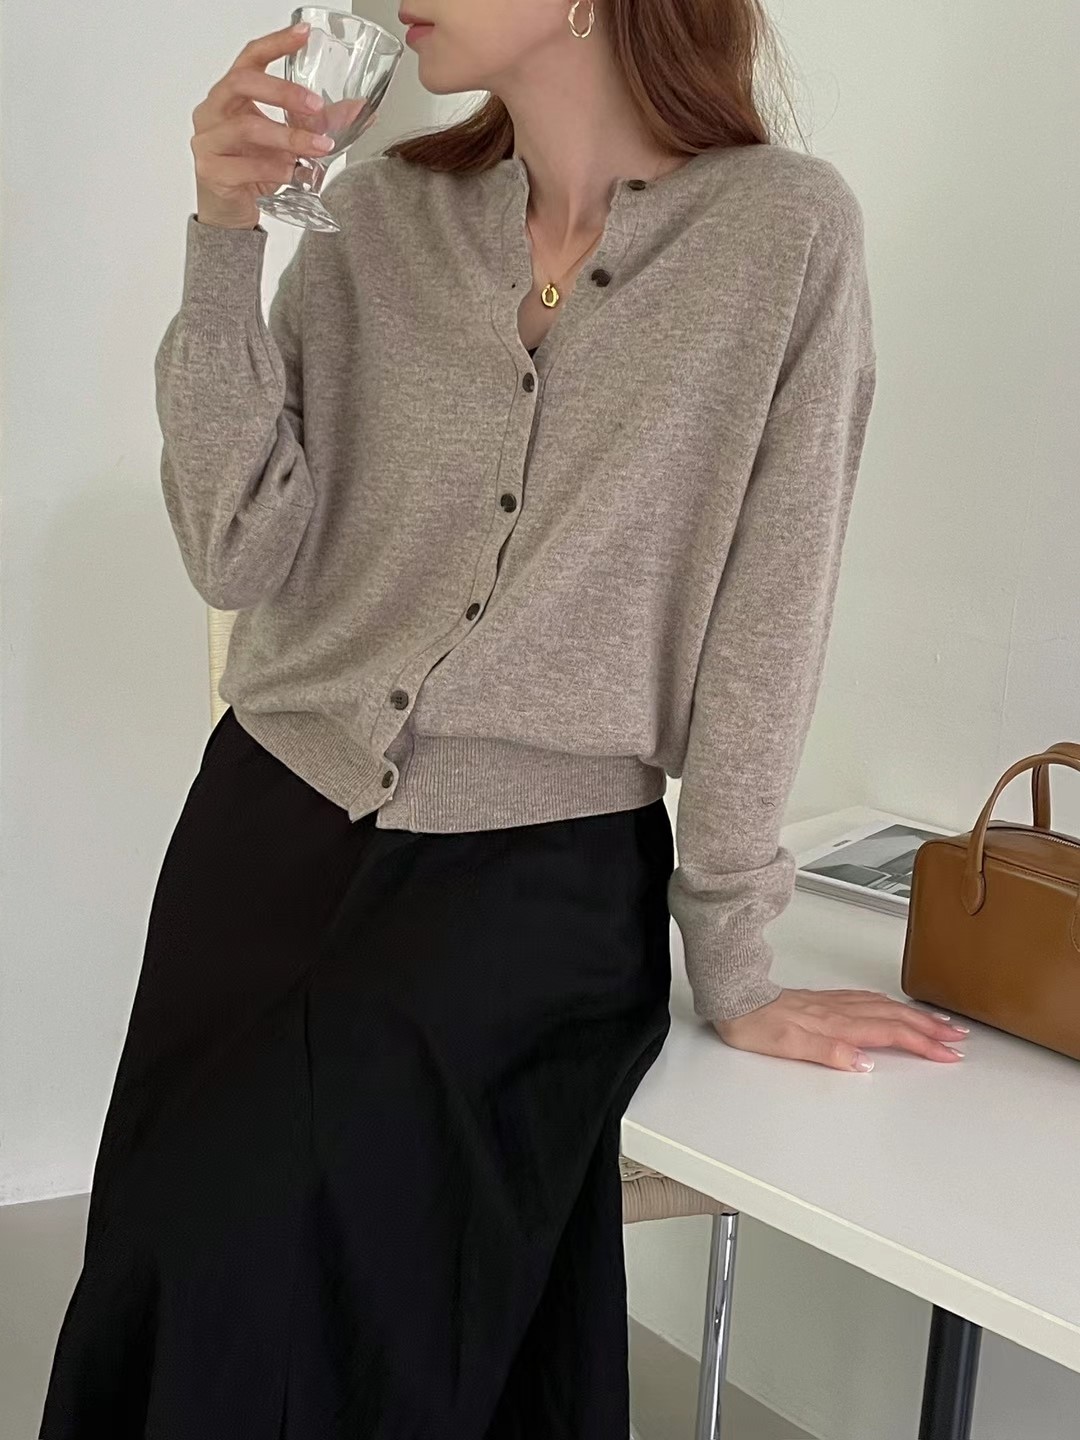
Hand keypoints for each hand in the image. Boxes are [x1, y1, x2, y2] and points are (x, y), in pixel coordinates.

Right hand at [190, 20, 355, 228]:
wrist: (229, 214)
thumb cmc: (253, 171)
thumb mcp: (287, 143)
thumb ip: (317, 124)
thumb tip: (359, 110)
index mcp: (230, 95)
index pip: (250, 57)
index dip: (276, 43)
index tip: (304, 35)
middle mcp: (213, 111)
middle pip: (243, 83)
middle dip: (283, 91)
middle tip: (316, 105)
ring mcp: (208, 140)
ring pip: (248, 128)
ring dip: (289, 137)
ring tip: (319, 148)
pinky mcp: (211, 171)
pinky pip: (247, 166)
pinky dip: (276, 170)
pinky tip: (294, 175)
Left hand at [712, 988, 968, 1071]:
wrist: (733, 999)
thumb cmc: (754, 1025)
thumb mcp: (788, 1047)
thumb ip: (828, 1053)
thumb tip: (865, 1063)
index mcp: (837, 1025)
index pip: (891, 1034)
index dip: (923, 1045)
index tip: (949, 1054)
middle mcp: (839, 1011)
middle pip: (896, 1019)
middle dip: (931, 1029)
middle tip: (960, 1038)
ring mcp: (833, 1004)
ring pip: (885, 1007)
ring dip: (916, 1016)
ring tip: (940, 1023)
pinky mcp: (824, 1001)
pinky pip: (869, 1000)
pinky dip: (890, 1005)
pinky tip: (893, 1008)